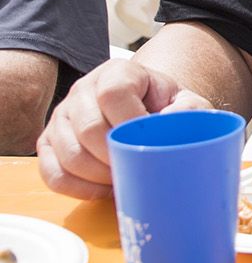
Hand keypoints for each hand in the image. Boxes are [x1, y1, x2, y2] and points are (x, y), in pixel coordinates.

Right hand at [37, 60, 212, 199]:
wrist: (146, 108)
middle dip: (116, 157)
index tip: (149, 141)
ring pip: (69, 154)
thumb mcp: (187, 101)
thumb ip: (190, 108)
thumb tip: (173, 121)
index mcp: (117, 73)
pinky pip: (53, 173)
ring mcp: (62, 116)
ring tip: (125, 179)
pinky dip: (78, 189)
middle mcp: (83, 90)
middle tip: (139, 168)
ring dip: (99, 176)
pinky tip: (103, 190)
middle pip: (88, 128)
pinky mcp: (48, 142)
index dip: (130, 123)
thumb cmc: (166, 107)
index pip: (113, 94)